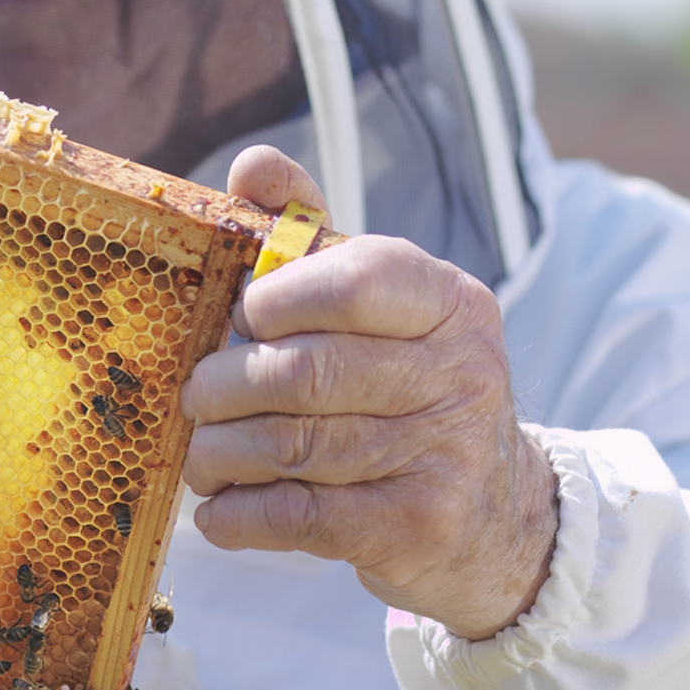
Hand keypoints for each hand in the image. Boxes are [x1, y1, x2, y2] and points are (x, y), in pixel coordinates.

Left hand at [178, 147, 557, 640]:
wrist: (494, 509)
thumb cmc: (403, 385)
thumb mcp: (371, 301)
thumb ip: (306, 231)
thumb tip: (252, 165)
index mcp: (447, 300)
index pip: (352, 280)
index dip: (273, 298)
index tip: (240, 318)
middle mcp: (461, 372)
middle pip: (305, 373)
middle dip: (223, 387)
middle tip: (196, 397)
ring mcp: (447, 453)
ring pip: (292, 447)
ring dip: (220, 454)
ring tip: (203, 454)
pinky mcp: (421, 524)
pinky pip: (301, 516)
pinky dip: (239, 514)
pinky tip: (222, 509)